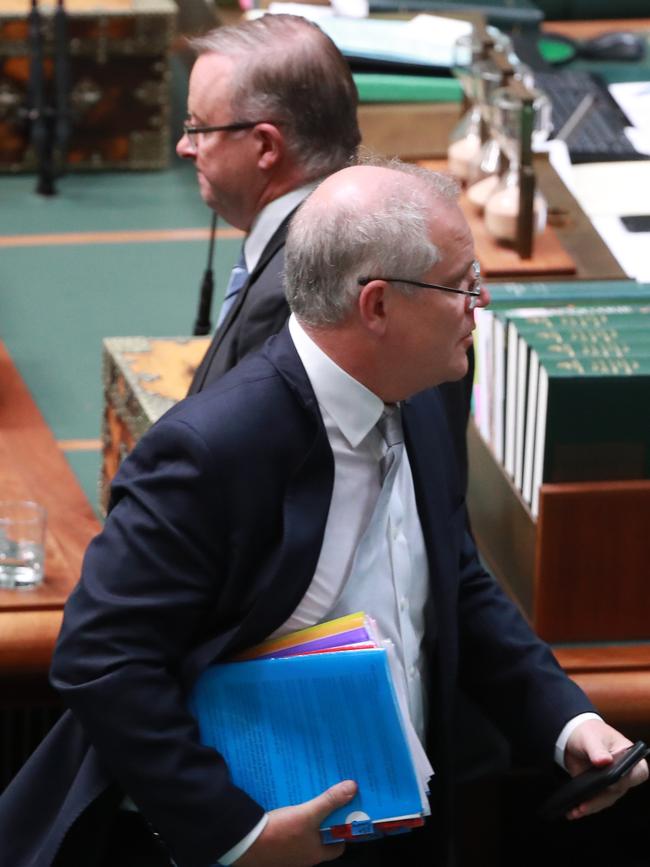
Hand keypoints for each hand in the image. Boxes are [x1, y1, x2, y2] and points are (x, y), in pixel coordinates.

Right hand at [235, 779, 357, 866]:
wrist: (245, 843)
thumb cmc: (279, 833)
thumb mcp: (308, 814)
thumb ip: (330, 801)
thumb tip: (353, 788)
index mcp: (316, 853)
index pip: (338, 845)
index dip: (343, 830)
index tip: (345, 812)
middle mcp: (304, 856)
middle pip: (321, 837)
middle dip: (324, 819)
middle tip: (328, 800)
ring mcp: (289, 852)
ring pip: (305, 833)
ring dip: (308, 818)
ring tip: (310, 798)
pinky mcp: (275, 845)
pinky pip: (289, 831)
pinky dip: (292, 820)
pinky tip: (289, 805)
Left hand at [564, 719, 647, 819]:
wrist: (574, 737)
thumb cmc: (588, 733)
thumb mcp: (591, 738)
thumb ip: (597, 749)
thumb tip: (604, 761)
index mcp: (630, 756)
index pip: (637, 772)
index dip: (626, 780)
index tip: (611, 784)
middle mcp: (625, 774)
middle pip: (618, 790)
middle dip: (601, 799)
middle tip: (584, 805)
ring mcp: (614, 784)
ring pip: (606, 800)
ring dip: (591, 807)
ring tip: (575, 811)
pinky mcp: (601, 790)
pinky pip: (596, 801)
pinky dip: (586, 807)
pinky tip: (573, 811)